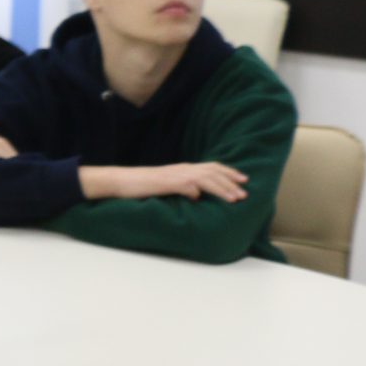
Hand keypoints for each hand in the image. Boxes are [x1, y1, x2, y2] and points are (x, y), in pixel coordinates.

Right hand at [89, 163, 248, 201]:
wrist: (120, 181)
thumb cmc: (142, 185)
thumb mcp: (167, 184)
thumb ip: (183, 187)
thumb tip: (197, 195)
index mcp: (183, 168)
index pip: (211, 166)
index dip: (229, 172)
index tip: (243, 180)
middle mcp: (181, 169)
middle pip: (212, 172)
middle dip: (230, 182)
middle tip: (245, 193)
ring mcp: (173, 175)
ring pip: (203, 179)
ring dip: (221, 188)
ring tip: (233, 199)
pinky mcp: (164, 183)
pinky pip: (184, 185)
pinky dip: (194, 190)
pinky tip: (200, 198)